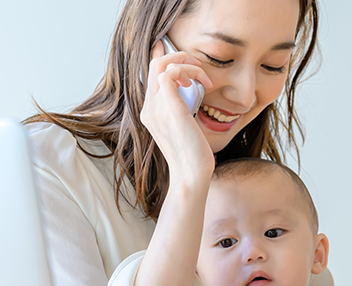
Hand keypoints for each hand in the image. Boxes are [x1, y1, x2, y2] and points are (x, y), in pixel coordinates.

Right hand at [139, 41, 213, 185]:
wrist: (191, 174)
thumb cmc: (193, 155)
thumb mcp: (185, 127)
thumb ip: (182, 108)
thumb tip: (190, 91)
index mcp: (150, 113)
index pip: (149, 76)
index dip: (158, 56)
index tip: (166, 45)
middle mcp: (148, 109)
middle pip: (154, 65)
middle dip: (178, 56)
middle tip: (198, 65)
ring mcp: (155, 108)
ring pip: (161, 65)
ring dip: (186, 63)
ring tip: (203, 76)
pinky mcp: (168, 107)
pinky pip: (170, 73)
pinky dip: (188, 71)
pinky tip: (202, 83)